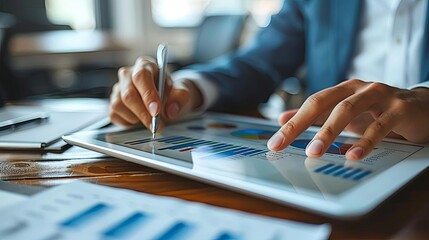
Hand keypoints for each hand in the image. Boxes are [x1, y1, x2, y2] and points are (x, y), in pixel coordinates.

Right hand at [109, 57, 202, 128]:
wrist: (166, 100)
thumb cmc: (171, 93)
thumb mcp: (182, 92)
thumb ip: (180, 98)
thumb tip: (171, 110)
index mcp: (146, 65)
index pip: (141, 77)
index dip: (148, 95)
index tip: (156, 111)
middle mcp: (128, 74)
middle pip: (128, 93)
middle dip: (143, 113)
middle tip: (155, 125)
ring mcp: (118, 88)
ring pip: (119, 105)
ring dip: (136, 118)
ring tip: (150, 121)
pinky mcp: (113, 102)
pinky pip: (114, 114)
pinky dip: (128, 122)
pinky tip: (139, 120)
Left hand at [267, 79, 428, 159]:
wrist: (424, 108)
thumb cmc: (381, 111)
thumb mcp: (346, 113)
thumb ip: (317, 116)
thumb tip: (283, 118)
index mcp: (344, 90)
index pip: (312, 104)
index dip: (292, 122)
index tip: (275, 141)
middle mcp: (358, 88)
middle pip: (323, 103)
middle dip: (300, 124)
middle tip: (282, 143)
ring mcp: (380, 95)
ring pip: (348, 110)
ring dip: (328, 132)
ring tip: (314, 151)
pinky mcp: (400, 108)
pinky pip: (380, 125)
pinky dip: (364, 141)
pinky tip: (352, 155)